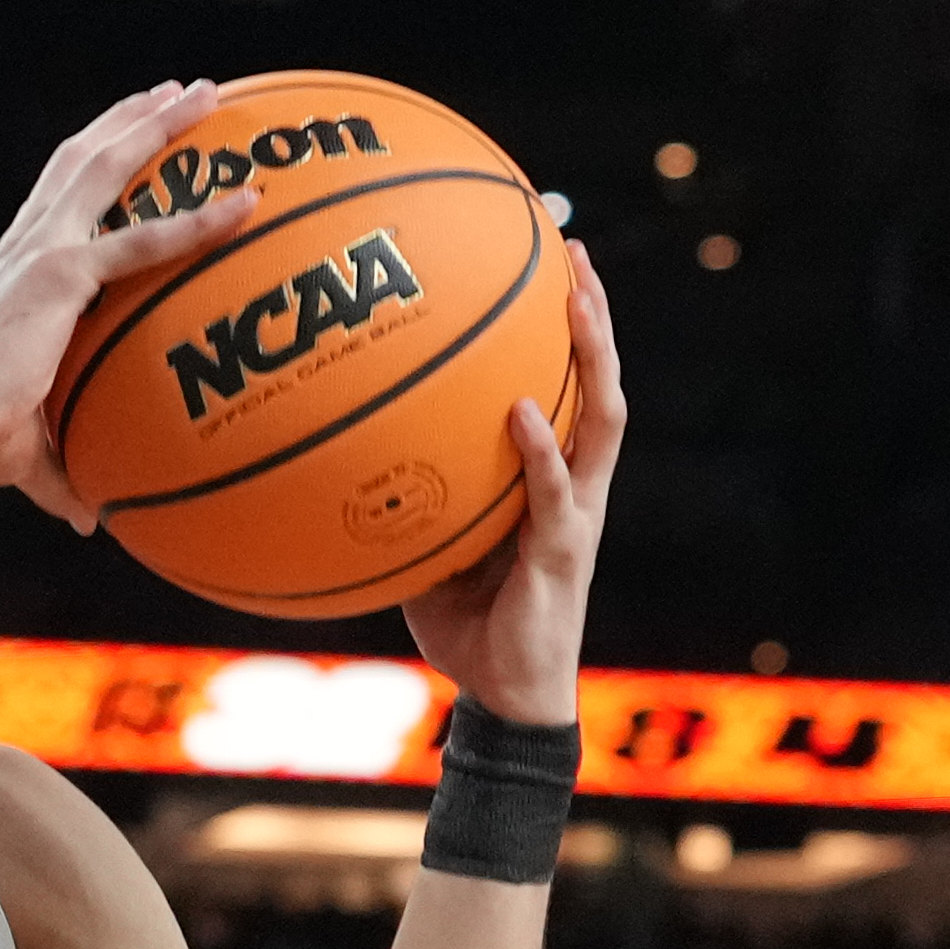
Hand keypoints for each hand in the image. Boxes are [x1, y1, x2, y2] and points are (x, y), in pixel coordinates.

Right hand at [0, 81, 251, 529]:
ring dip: (156, 126)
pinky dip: (199, 218)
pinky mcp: (61, 275)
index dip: (98, 154)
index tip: (133, 129)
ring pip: (105, 166)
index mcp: (17, 268)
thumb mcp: (31, 450)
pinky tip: (245, 205)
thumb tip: (92, 524)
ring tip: (202, 95)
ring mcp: (43, 252)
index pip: (59, 192)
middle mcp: (28, 245)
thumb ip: (68, 476)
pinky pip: (144, 239)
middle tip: (181, 93)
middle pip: (84, 158)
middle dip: (133, 118)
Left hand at [402, 240, 625, 727]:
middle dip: (593, 313)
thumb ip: (411, 494)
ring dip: (593, 355)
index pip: (571, 386)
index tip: (546, 258)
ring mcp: (579, 516)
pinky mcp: (564, 554)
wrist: (504, 700)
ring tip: (576, 300)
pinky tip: (522, 410)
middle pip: (601, 381)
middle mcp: (579, 487)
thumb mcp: (430, 546)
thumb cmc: (468, 624)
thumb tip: (346, 445)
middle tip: (569, 248)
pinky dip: (540, 450)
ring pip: (603, 419)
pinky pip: (554, 492)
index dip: (567, 327)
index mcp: (554, 480)